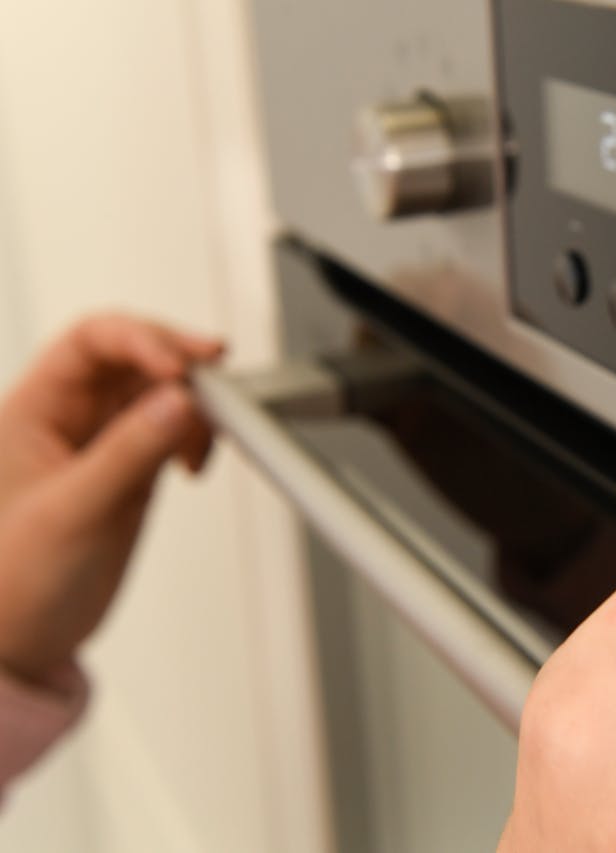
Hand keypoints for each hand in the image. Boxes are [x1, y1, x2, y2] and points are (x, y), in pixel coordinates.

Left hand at [0, 314, 222, 684]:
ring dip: (193, 398)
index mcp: (32, 410)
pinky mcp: (134, 474)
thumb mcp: (70, 513)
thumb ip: (127, 454)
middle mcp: (69, 418)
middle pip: (132, 357)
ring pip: (160, 392)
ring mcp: (104, 445)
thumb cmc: (10, 583)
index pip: (91, 343)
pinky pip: (174, 431)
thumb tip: (180, 402)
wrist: (19, 642)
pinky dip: (197, 434)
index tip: (179, 368)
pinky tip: (197, 459)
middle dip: (177, 358)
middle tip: (215, 371)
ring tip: (212, 424)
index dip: (139, 340)